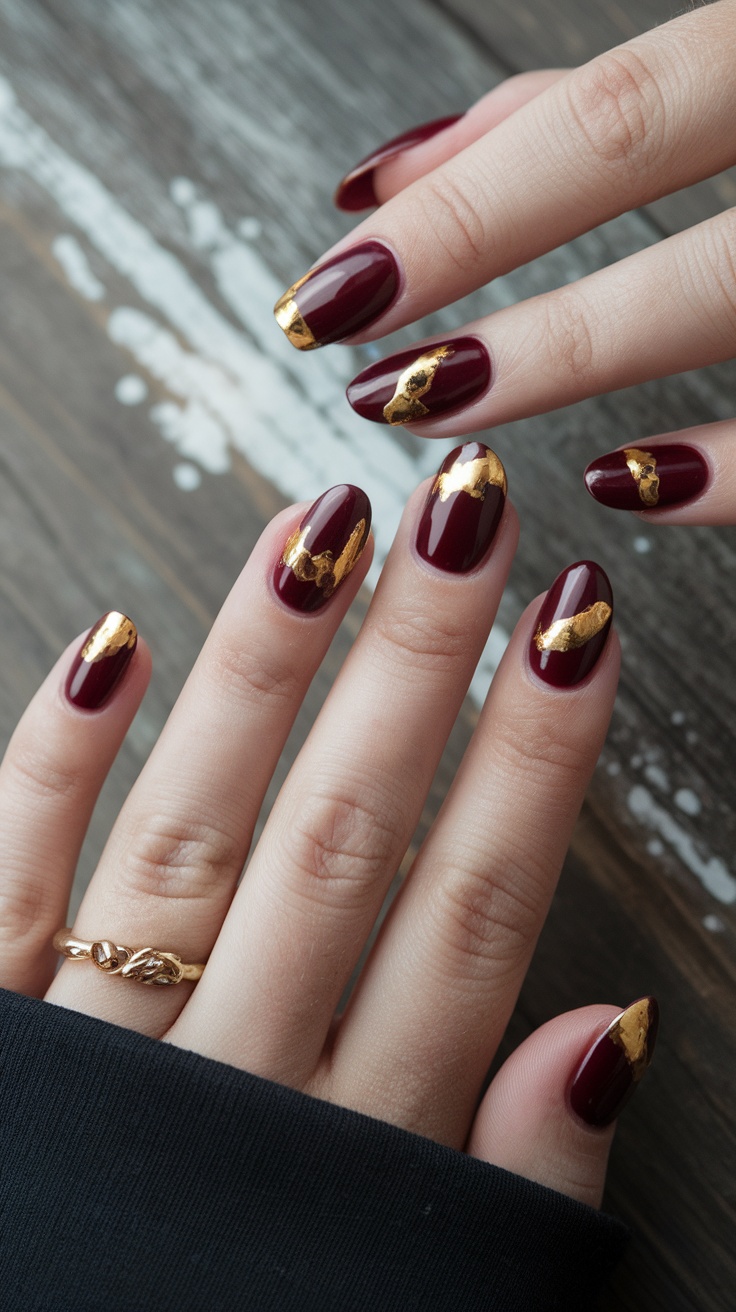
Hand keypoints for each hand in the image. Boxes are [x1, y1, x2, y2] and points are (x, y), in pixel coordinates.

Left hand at [0, 449, 652, 1208]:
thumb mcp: (410, 1301)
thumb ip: (504, 1181)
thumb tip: (605, 1032)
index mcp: (343, 1151)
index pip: (472, 910)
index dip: (534, 758)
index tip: (578, 623)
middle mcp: (220, 1083)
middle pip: (345, 838)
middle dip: (419, 664)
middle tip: (469, 514)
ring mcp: (87, 1054)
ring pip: (197, 831)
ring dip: (267, 672)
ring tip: (328, 528)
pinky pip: (3, 882)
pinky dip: (53, 765)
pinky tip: (113, 645)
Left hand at [274, 1, 735, 526]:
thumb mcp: (715, 83)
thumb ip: (567, 120)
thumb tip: (393, 178)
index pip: (607, 111)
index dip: (462, 208)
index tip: (333, 292)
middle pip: (652, 154)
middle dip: (486, 263)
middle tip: (368, 366)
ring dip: (574, 352)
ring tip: (448, 412)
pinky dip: (733, 467)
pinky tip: (628, 485)